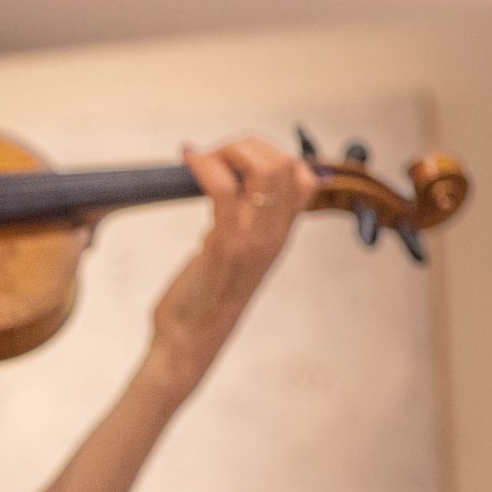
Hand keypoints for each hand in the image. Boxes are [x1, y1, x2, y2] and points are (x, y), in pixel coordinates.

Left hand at [146, 136, 314, 398]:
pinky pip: (224, 190)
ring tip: (200, 159)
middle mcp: (273, 237)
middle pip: (288, 165)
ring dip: (229, 151)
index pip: (305, 179)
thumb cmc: (199, 304)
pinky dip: (205, 165)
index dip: (273, 154)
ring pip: (265, 170)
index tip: (233, 158)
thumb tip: (226, 192)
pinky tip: (187, 159)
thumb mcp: (229, 258)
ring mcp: (252, 242)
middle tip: (212, 157)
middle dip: (247, 145)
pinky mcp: (224, 248)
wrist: (186, 346)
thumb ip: (236, 228)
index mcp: (277, 238)